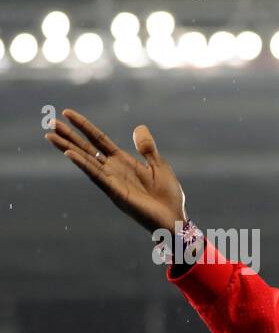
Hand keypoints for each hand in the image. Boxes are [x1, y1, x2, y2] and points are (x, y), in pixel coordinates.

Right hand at [45, 108, 186, 234]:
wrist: (175, 219)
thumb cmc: (168, 196)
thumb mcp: (159, 165)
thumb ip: (147, 148)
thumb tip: (138, 127)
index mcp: (123, 162)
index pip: (98, 139)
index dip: (84, 126)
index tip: (67, 113)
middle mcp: (113, 170)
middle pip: (87, 149)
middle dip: (69, 136)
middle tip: (50, 122)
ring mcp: (112, 181)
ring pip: (86, 161)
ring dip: (68, 148)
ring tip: (51, 136)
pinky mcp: (116, 193)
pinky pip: (97, 176)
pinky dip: (84, 165)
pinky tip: (70, 154)